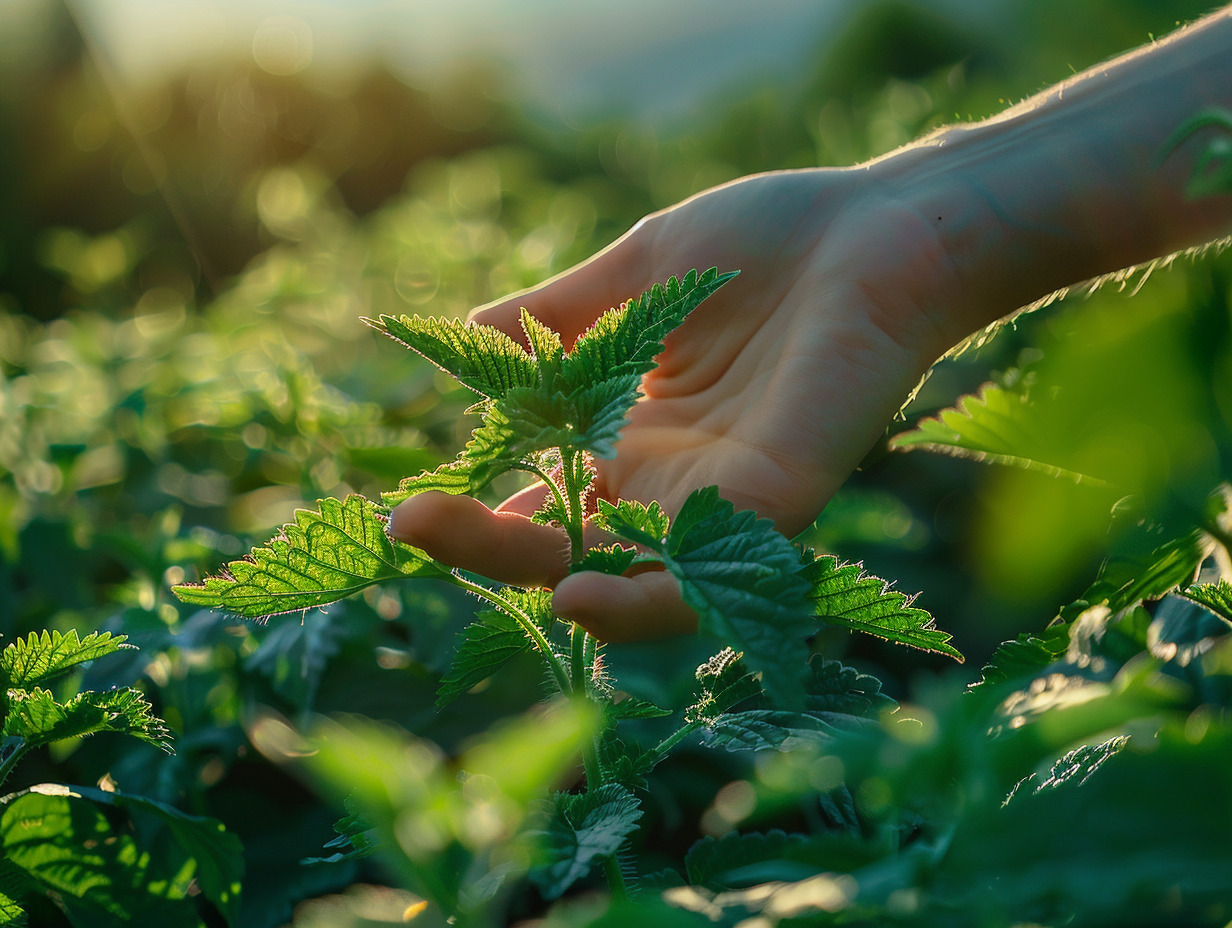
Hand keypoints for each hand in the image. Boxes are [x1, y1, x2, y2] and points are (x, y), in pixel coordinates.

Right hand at [389, 166, 964, 640]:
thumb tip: (468, 334)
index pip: (546, 494)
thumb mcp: (638, 274)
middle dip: (483, 544)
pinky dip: (640, 601)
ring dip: (539, 576)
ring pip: (621, 575)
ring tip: (448, 549)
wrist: (883, 225)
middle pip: (567, 541)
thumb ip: (560, 315)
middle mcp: (673, 482)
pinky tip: (574, 592)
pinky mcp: (773, 504)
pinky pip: (703, 578)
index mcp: (636, 433)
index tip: (413, 505)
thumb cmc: (771, 242)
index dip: (482, 508)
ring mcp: (720, 502)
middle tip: (406, 528)